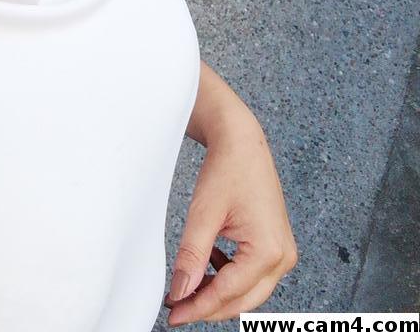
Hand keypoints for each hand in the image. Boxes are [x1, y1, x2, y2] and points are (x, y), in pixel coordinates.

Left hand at [164, 70, 297, 323]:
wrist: (242, 141)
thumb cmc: (227, 169)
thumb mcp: (203, 214)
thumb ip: (192, 256)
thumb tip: (180, 292)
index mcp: (268, 250)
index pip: (228, 293)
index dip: (198, 307)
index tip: (173, 314)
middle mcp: (283, 256)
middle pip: (242, 300)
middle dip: (209, 307)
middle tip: (176, 308)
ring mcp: (283, 252)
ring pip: (248, 291)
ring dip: (219, 293)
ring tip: (187, 288)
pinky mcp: (276, 245)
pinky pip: (253, 275)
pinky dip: (229, 278)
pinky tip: (208, 266)